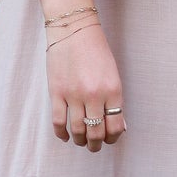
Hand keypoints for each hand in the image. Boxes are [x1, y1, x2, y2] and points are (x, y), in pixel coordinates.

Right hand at [45, 21, 124, 150]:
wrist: (73, 29)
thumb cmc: (96, 50)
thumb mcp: (113, 73)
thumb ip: (115, 99)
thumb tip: (119, 124)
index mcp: (113, 89)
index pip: (116, 125)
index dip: (113, 137)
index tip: (109, 139)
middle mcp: (94, 95)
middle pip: (96, 132)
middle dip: (96, 144)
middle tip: (94, 146)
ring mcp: (74, 95)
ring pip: (78, 130)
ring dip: (80, 140)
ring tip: (81, 141)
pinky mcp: (56, 92)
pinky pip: (58, 122)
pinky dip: (62, 133)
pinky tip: (65, 136)